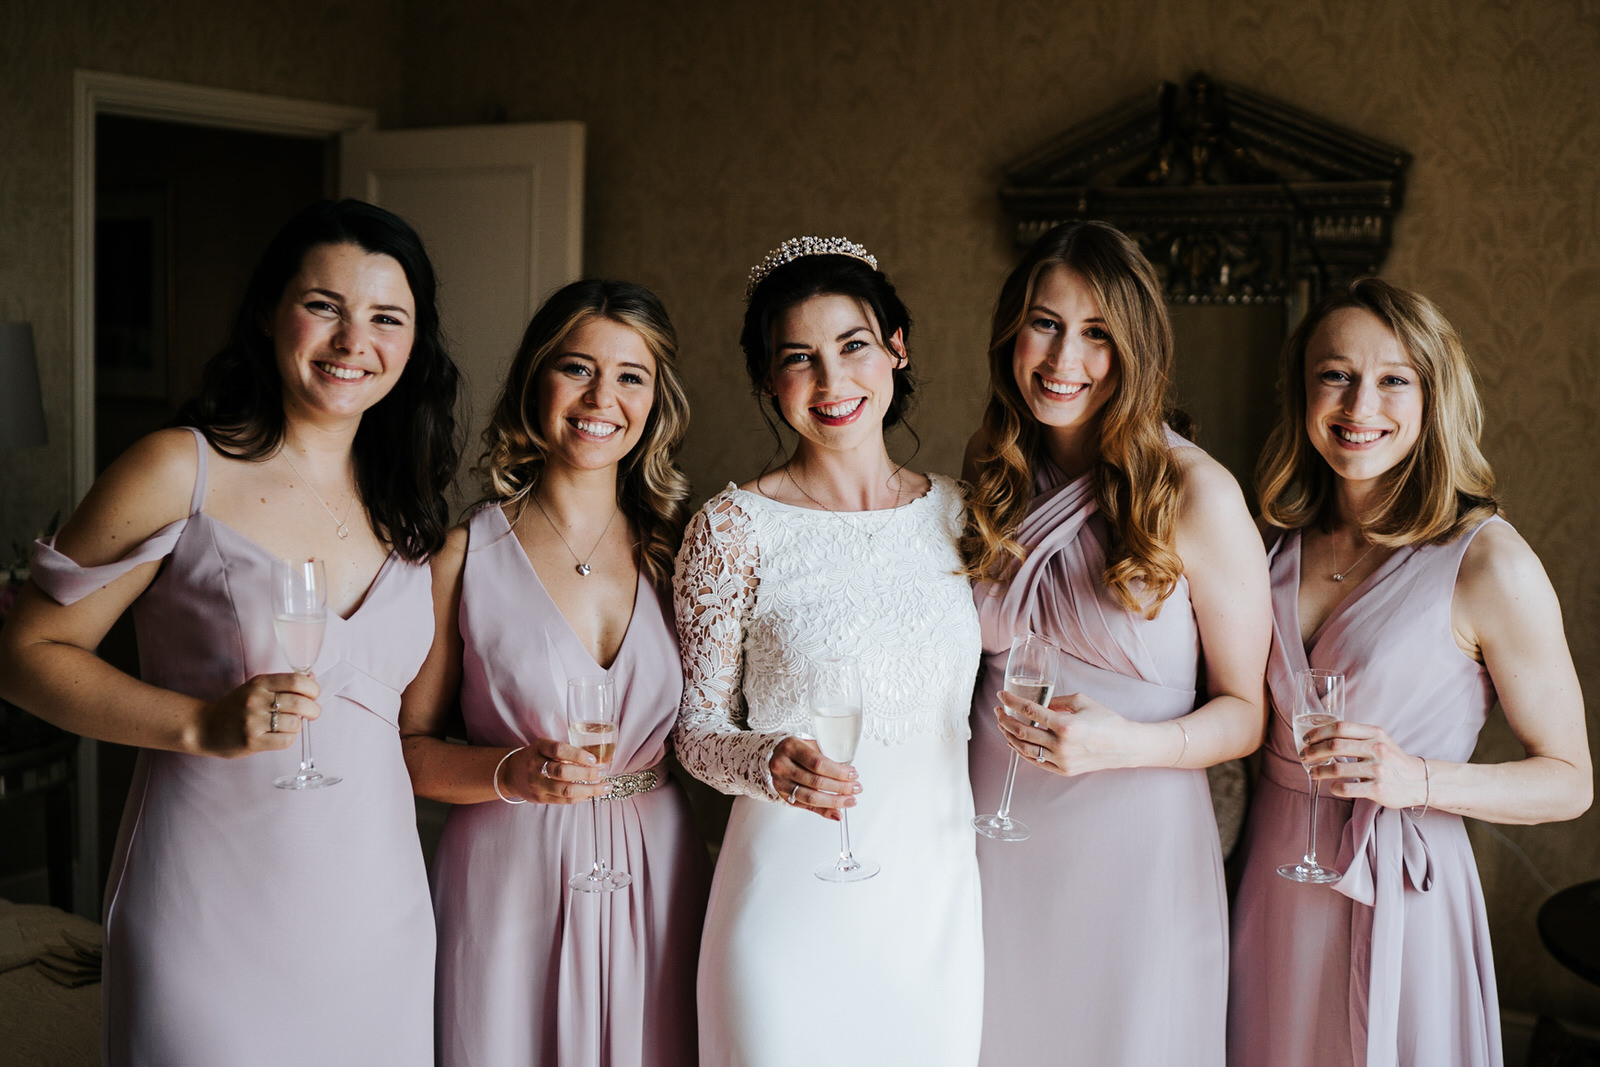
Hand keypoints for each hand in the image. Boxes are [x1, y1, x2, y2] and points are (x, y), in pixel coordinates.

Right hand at [197, 672, 319, 757]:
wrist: (204, 727)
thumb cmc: (236, 707)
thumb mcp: (257, 687)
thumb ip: (283, 684)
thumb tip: (312, 678)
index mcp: (260, 683)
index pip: (297, 681)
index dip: (312, 689)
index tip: (313, 696)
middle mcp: (256, 699)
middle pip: (300, 703)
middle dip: (314, 710)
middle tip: (312, 713)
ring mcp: (253, 721)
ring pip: (295, 723)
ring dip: (299, 726)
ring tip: (291, 725)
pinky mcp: (252, 741)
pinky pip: (285, 741)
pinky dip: (289, 738)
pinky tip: (281, 736)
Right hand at [498, 738, 607, 803]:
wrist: (510, 773)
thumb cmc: (536, 756)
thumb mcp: (545, 746)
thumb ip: (566, 750)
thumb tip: (598, 758)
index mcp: (539, 748)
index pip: (558, 750)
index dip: (578, 755)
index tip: (594, 759)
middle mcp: (535, 766)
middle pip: (563, 772)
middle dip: (587, 774)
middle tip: (603, 773)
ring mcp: (536, 784)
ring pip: (565, 790)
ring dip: (589, 789)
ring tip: (604, 787)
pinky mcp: (539, 798)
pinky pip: (563, 800)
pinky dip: (580, 797)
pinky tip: (592, 794)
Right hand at [770, 735, 858, 820]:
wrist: (775, 754)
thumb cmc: (796, 748)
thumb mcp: (810, 745)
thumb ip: (827, 758)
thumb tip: (849, 773)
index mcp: (791, 748)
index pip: (818, 763)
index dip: (838, 772)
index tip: (853, 774)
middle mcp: (782, 766)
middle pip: (816, 782)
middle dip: (840, 787)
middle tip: (855, 788)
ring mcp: (781, 782)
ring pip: (811, 797)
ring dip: (834, 801)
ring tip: (849, 800)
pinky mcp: (783, 796)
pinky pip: (806, 806)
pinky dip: (824, 811)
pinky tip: (836, 812)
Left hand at [995, 689, 1140, 775]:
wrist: (1125, 745)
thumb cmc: (1106, 720)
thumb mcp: (1082, 701)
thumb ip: (1056, 701)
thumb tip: (1037, 702)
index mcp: (1065, 725)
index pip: (1029, 711)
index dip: (1012, 701)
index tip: (1002, 695)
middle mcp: (1061, 745)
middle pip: (1021, 731)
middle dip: (1005, 719)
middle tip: (998, 710)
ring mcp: (1062, 760)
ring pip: (1024, 749)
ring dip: (1009, 736)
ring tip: (1003, 724)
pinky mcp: (1064, 770)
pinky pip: (1036, 761)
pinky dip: (1021, 751)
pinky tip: (1014, 741)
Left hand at [1304, 721, 1428, 808]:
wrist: (1419, 781)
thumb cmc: (1392, 759)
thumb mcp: (1379, 740)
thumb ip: (1356, 735)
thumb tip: (1322, 734)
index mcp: (1375, 733)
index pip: (1340, 727)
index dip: (1319, 732)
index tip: (1307, 739)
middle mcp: (1377, 749)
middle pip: (1335, 746)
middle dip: (1314, 751)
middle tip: (1304, 756)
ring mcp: (1378, 769)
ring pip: (1337, 769)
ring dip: (1319, 771)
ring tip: (1312, 772)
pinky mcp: (1378, 789)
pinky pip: (1347, 789)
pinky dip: (1334, 787)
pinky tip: (1331, 786)